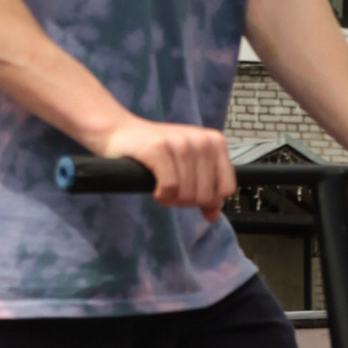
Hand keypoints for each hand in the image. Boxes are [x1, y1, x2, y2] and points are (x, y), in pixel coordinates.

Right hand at [100, 114, 235, 212]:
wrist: (121, 132)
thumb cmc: (157, 150)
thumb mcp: (188, 167)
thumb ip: (206, 189)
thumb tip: (214, 215)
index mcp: (215, 142)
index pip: (226, 189)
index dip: (207, 200)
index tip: (191, 193)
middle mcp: (201, 140)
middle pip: (205, 196)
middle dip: (185, 201)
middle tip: (171, 190)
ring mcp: (180, 143)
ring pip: (187, 195)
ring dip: (170, 199)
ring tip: (161, 187)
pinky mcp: (158, 148)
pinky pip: (169, 189)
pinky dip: (161, 196)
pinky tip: (154, 188)